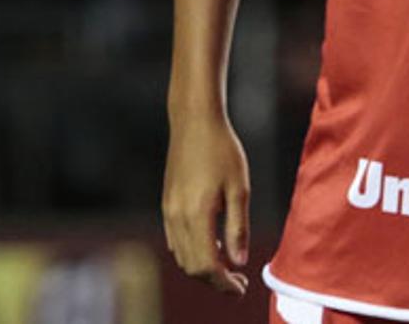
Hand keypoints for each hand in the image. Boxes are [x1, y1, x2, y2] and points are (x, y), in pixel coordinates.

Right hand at [162, 111, 251, 294]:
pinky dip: (192, 252)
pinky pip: (175, 240)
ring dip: (203, 267)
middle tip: (239, 282)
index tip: (242, 287)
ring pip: (181, 255)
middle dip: (214, 280)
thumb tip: (239, 261)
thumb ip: (237, 227)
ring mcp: (168, 211)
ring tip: (229, 266)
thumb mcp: (239, 188)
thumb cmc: (222, 150)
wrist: (194, 122)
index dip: (223, 283)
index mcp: (196, 215)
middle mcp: (176, 217)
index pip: (205, 266)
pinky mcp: (167, 204)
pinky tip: (212, 245)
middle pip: (191, 266)